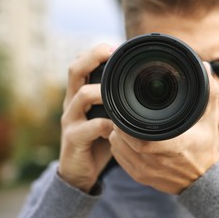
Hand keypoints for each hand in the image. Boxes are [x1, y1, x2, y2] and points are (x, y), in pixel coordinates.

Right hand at [59, 44, 114, 192]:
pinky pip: (88, 128)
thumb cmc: (98, 139)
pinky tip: (117, 129)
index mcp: (81, 93)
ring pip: (81, 95)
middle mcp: (72, 102)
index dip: (95, 52)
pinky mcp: (73, 138)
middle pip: (74, 70)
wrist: (80, 170)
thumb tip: (148, 89)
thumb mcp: (108, 116)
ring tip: (118, 94)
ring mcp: (71, 120)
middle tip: (112, 53)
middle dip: (93, 57)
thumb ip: (118, 103)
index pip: (81, 64)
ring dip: (102, 91)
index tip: (116, 47)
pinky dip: (105, 126)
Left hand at [109, 63, 218, 193]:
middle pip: (121, 138)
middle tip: (127, 112)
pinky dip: (120, 147)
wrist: (203, 179)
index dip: (126, 120)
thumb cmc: (205, 148)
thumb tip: (206, 68)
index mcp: (170, 145)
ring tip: (128, 124)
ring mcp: (144, 170)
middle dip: (121, 122)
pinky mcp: (140, 176)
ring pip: (117, 147)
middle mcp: (153, 160)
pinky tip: (128, 139)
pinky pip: (119, 159)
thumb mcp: (210, 120)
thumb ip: (209, 94)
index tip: (128, 108)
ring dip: (119, 134)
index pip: (135, 133)